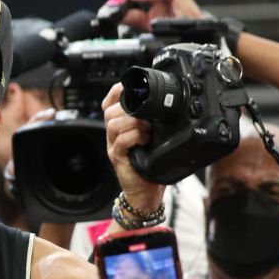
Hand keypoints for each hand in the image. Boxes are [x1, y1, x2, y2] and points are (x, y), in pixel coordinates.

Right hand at [102, 84, 163, 211]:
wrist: (146, 191)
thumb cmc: (151, 165)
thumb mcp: (154, 137)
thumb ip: (153, 121)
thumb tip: (168, 103)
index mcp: (122, 126)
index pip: (111, 102)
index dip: (117, 92)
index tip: (129, 87)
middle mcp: (114, 134)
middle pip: (110, 111)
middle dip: (129, 109)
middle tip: (147, 116)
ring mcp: (114, 146)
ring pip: (114, 124)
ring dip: (133, 123)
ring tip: (147, 129)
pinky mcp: (117, 158)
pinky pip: (120, 142)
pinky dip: (134, 137)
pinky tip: (144, 139)